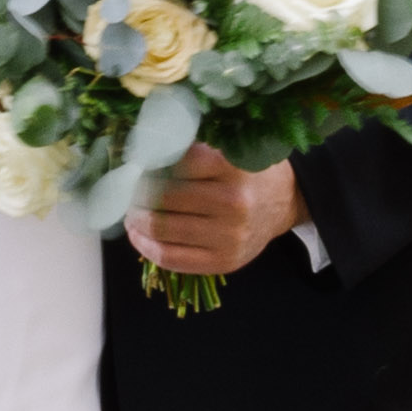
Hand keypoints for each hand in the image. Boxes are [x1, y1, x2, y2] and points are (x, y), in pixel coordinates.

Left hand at [132, 145, 304, 277]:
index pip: (173, 163)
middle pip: (162, 198)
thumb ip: (190, 149)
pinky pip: (169, 257)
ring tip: (132, 211)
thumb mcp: (227, 149)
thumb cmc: (246, 171)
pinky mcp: (223, 262)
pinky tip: (138, 234)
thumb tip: (138, 154)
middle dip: (136, 194)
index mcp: (232, 167)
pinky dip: (144, 245)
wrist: (283, 202)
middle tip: (128, 190)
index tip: (134, 163)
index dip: (146, 163)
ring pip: (160, 228)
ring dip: (135, 219)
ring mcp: (229, 236)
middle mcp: (233, 202)